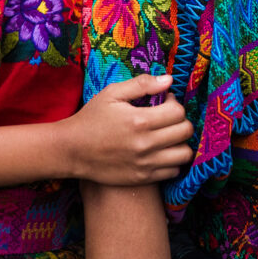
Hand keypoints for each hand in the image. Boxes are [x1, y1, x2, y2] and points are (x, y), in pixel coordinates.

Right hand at [64, 74, 193, 185]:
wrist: (72, 150)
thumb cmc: (91, 118)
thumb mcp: (112, 94)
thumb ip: (142, 84)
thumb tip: (169, 80)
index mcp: (140, 120)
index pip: (179, 112)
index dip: (174, 103)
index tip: (164, 102)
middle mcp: (146, 144)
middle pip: (185, 132)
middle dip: (181, 121)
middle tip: (168, 118)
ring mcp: (145, 164)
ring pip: (184, 154)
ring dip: (180, 142)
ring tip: (168, 136)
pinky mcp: (142, 178)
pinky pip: (173, 171)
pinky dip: (173, 161)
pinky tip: (161, 152)